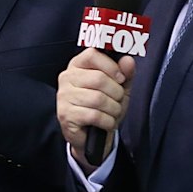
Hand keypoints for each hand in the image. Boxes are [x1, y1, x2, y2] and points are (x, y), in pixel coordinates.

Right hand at [57, 48, 135, 170]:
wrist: (92, 136)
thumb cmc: (103, 108)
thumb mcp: (118, 88)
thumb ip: (125, 73)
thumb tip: (128, 60)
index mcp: (78, 65)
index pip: (92, 55)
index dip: (111, 66)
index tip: (120, 78)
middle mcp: (67, 78)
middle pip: (99, 78)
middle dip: (116, 93)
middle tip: (117, 100)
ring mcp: (64, 96)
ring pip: (98, 99)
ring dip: (113, 109)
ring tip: (112, 113)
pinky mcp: (66, 115)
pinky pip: (94, 115)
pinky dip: (107, 121)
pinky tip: (106, 122)